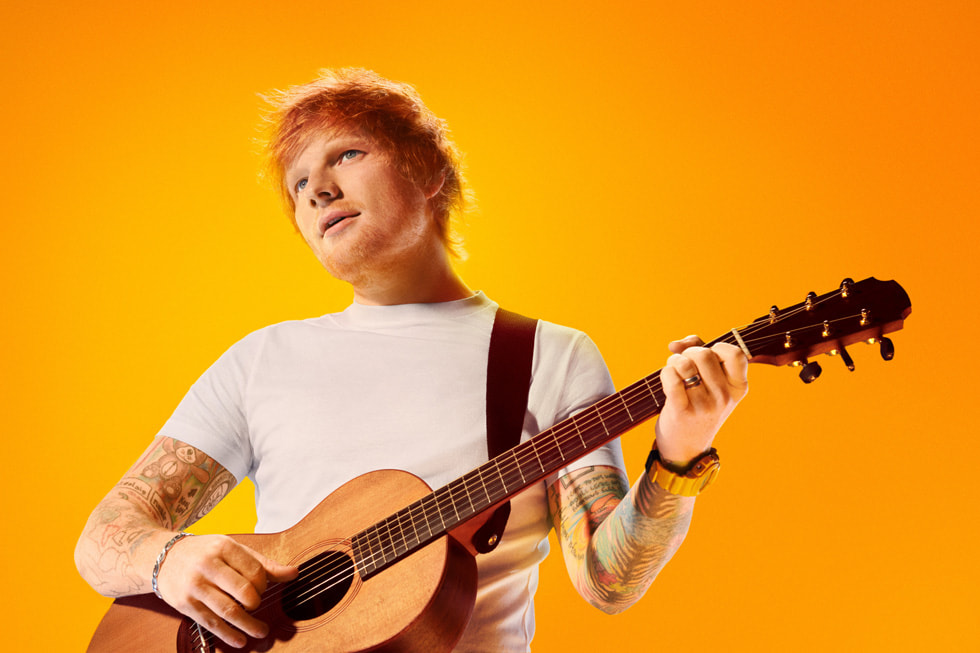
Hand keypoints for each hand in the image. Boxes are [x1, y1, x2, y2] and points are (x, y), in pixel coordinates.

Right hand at [154, 534, 298, 648]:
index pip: (254, 570)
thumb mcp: (233, 550)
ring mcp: (195, 585)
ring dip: (248, 625)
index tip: (262, 589)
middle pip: (243, 591)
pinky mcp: (185, 604)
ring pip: (228, 610)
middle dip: (256, 603)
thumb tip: (294, 573)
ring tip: (260, 631)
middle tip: (258, 607)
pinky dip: (228, 634)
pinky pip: (211, 622)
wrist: (164, 557)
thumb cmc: (205, 553)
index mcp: (224, 547)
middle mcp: (208, 565)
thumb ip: (264, 563)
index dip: (264, 584)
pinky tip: (240, 640)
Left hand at [654, 335, 748, 465]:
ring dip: (674, 362)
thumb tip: (677, 343)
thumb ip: (700, 353)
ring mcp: (704, 406)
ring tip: (675, 372)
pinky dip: (666, 373)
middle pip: (704, 354)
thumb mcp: (711, 384)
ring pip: (685, 364)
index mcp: (738, 388)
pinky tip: (667, 380)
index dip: (716, 347)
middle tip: (684, 366)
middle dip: (689, 353)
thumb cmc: (698, 407)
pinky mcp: (682, 411)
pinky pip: (671, 377)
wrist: (687, 447)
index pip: (735, 354)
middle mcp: (724, 397)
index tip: (707, 357)